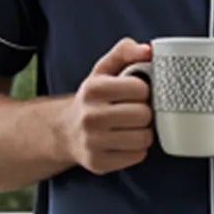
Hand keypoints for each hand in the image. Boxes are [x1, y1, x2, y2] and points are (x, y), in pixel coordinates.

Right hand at [66, 39, 153, 173]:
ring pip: (143, 138)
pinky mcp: (99, 163)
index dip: (143, 90)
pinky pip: (138, 156)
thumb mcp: (103, 71)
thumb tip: (148, 50)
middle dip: (144, 113)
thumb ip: (125, 52)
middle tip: (134, 112)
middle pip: (143, 115)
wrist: (65, 131)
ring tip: (131, 127)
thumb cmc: (92, 100)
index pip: (140, 89)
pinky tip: (125, 142)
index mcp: (93, 89)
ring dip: (143, 132)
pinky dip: (137, 150)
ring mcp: (93, 142)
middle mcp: (90, 116)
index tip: (135, 93)